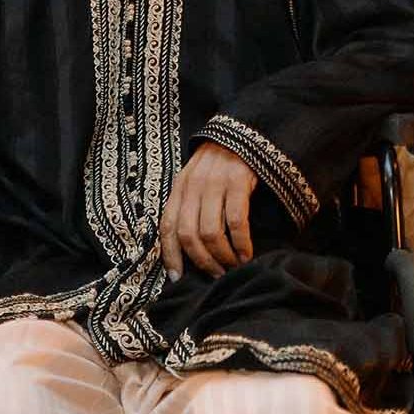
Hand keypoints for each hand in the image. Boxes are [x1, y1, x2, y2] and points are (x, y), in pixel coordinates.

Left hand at [158, 143, 257, 278]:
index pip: (167, 227)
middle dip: (202, 261)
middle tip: (215, 275)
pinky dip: (241, 243)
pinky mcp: (238, 181)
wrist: (243, 134)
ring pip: (211, 232)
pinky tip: (247, 254)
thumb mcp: (195, 181)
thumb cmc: (219, 164)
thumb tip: (187, 248)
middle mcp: (192, 186)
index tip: (177, 278)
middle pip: (189, 235)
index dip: (170, 255)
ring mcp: (215, 182)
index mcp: (179, 188)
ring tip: (232, 266)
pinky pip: (236, 221)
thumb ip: (188, 206)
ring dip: (222, 257)